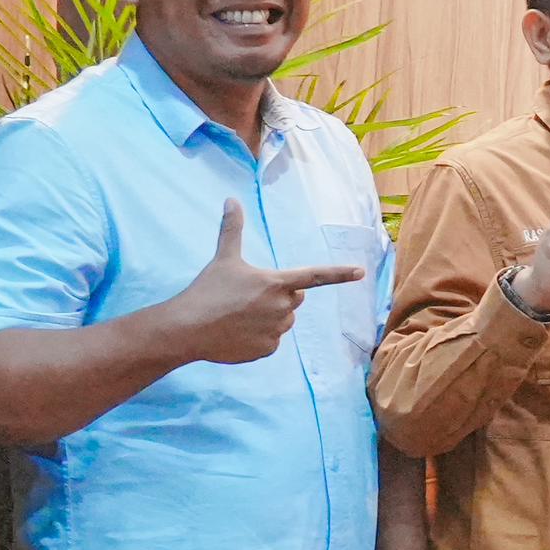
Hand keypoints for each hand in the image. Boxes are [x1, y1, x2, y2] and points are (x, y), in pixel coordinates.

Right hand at [160, 200, 365, 366]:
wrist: (188, 328)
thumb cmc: (208, 290)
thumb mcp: (223, 258)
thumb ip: (232, 229)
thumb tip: (231, 199)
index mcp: (277, 283)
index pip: (315, 276)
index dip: (339, 273)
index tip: (360, 272)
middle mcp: (282, 307)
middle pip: (295, 299)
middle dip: (280, 296)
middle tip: (250, 296)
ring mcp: (276, 331)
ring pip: (283, 321)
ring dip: (269, 318)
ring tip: (239, 315)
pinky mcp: (267, 350)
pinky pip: (271, 341)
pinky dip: (258, 337)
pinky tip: (237, 333)